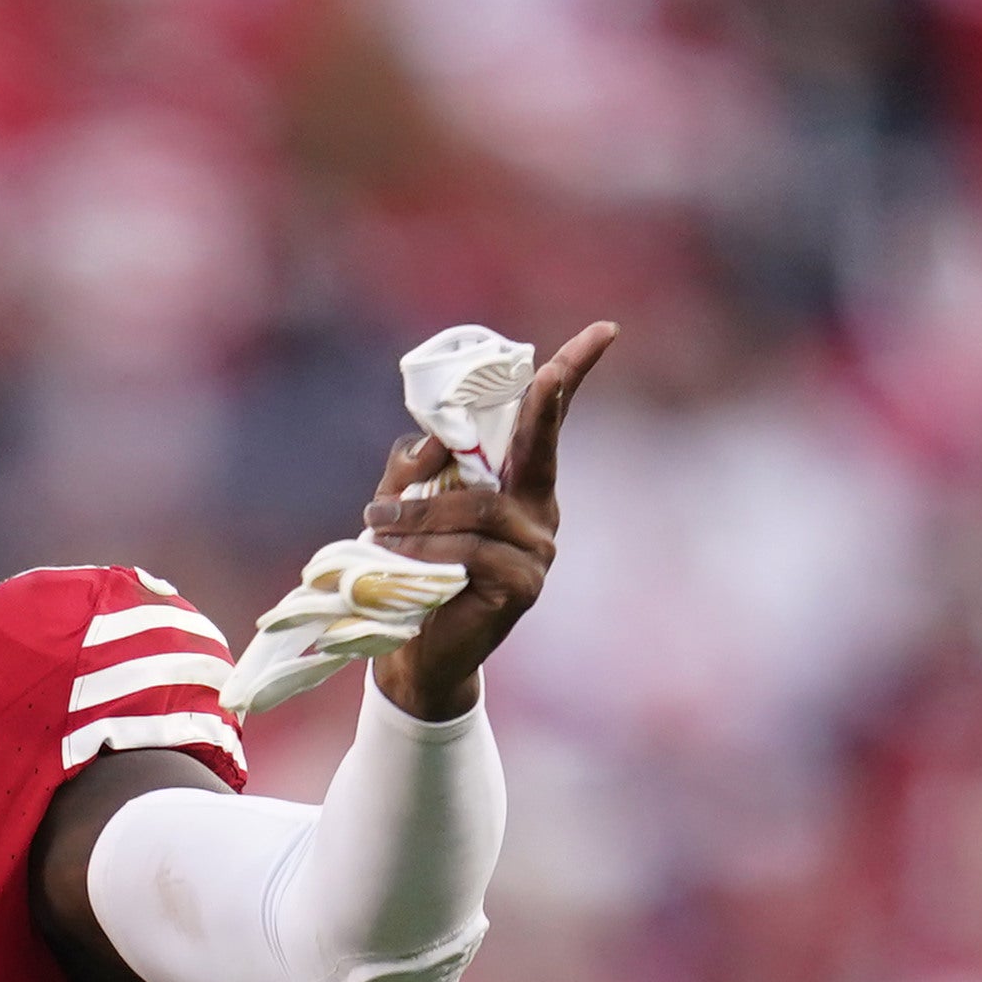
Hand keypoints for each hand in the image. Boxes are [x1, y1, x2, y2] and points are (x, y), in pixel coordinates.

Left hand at [365, 318, 616, 724]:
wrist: (412, 651)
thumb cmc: (411, 568)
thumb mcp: (403, 505)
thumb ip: (416, 467)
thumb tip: (435, 441)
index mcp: (520, 485)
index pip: (550, 425)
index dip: (574, 374)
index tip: (605, 330)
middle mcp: (540, 512)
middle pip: (537, 449)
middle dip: (538, 408)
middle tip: (545, 374)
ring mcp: (538, 549)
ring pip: (482, 507)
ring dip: (422, 512)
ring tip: (377, 524)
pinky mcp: (523, 585)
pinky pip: (474, 549)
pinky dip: (428, 547)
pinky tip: (398, 554)